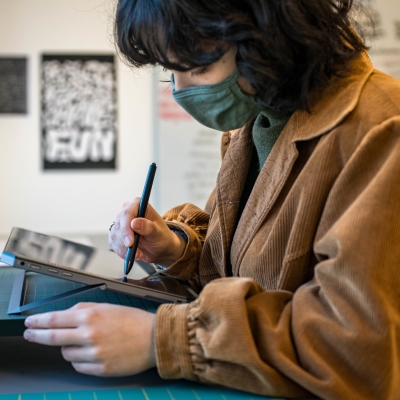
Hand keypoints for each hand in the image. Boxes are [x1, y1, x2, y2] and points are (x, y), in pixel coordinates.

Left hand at [23, 303, 155, 376]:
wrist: (153, 338)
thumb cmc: (133, 321)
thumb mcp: (108, 307)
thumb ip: (84, 309)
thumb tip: (65, 314)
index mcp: (91, 317)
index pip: (55, 319)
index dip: (38, 321)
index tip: (29, 322)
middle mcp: (90, 335)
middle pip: (52, 338)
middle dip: (37, 335)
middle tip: (30, 334)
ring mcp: (94, 354)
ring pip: (66, 353)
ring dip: (68, 347)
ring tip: (86, 342)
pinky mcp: (100, 369)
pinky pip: (78, 366)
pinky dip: (80, 359)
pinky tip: (93, 352)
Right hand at [109, 200, 185, 266]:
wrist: (159, 249)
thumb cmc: (161, 237)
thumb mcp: (158, 233)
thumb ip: (148, 227)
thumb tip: (134, 222)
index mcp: (139, 205)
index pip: (127, 212)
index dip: (126, 227)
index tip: (130, 242)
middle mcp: (127, 211)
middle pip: (118, 223)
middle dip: (125, 239)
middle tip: (134, 249)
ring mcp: (120, 223)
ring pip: (114, 234)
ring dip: (124, 247)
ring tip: (138, 251)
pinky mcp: (116, 234)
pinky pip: (113, 243)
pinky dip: (122, 251)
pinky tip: (132, 252)